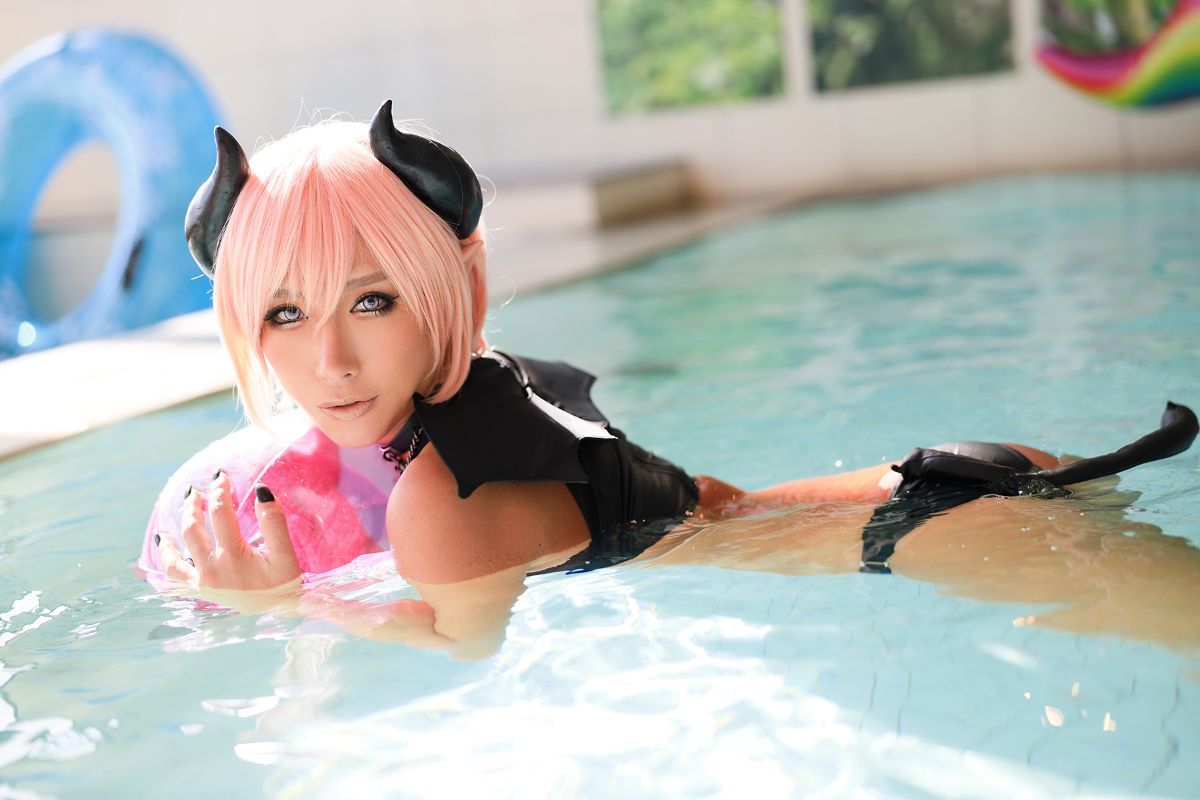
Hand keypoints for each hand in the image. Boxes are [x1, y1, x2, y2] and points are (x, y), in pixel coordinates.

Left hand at [158, 471, 301, 598]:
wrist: (279, 610)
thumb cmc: (284, 581)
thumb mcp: (285, 552)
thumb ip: (274, 521)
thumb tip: (261, 490)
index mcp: (233, 556)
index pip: (220, 513)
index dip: (219, 490)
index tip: (221, 476)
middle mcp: (212, 569)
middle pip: (192, 529)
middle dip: (193, 505)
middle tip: (197, 491)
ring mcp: (202, 582)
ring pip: (175, 553)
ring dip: (176, 528)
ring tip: (182, 511)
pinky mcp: (200, 591)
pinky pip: (173, 575)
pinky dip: (167, 558)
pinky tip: (165, 544)